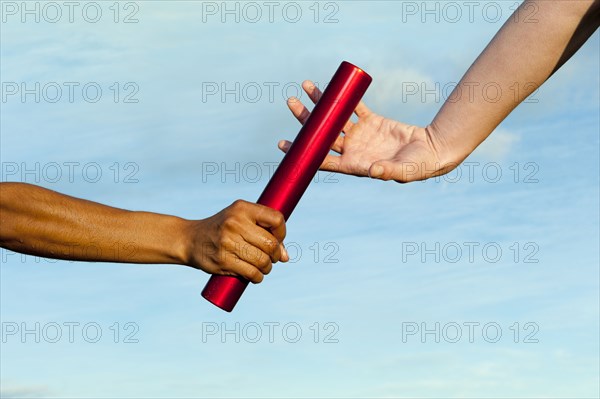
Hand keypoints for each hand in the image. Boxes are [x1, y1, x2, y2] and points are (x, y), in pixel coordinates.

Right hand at [186, 200, 287, 282]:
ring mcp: (228, 242)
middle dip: (275, 255)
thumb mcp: (240, 219)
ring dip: (267, 267)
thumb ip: (263, 231)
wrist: (190, 240)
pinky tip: (255, 275)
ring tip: (263, 266)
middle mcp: (235, 223)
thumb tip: (286, 256)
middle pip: (271, 244)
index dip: (282, 233)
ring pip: (263, 261)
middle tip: (271, 258)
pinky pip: (252, 273)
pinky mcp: (223, 260)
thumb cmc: (221, 229)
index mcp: (242, 208)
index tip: (277, 239)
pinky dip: (258, 277)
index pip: (276, 219)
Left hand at [279, 81, 458, 182]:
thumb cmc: (417, 167)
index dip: (303, 152)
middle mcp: (352, 149)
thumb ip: (388, 172)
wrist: (432, 151)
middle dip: (306, 120)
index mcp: (353, 164)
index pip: (322, 159)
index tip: (284, 145)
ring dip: (320, 103)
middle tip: (292, 103)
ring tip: (306, 86)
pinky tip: (333, 84)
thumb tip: (373, 170)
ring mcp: (360, 134)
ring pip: (334, 117)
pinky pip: (354, 106)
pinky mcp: (372, 121)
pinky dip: (344, 96)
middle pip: (322, 134)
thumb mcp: (403, 172)